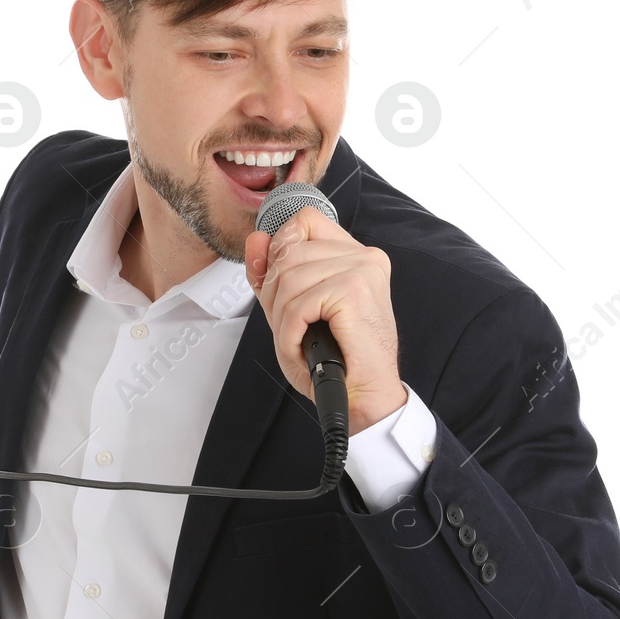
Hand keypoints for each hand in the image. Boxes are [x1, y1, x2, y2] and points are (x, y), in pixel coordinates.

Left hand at [245, 207, 404, 435]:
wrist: (364, 397)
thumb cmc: (335, 359)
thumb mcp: (292, 310)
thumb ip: (272, 273)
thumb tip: (255, 238)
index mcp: (355, 254)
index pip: (304, 221)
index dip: (280, 248)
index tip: (279, 284)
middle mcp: (363, 256)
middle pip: (289, 252)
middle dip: (275, 296)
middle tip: (291, 328)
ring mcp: (361, 270)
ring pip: (288, 279)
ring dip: (282, 319)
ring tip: (299, 340)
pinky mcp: (354, 290)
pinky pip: (298, 304)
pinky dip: (290, 333)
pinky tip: (304, 347)